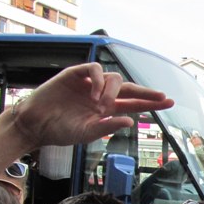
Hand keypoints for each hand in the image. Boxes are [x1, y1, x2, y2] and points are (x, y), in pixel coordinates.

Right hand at [8, 63, 173, 148]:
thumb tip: (131, 121)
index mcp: (106, 109)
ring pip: (113, 78)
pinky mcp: (75, 74)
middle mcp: (101, 94)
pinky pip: (94, 69)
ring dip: (112, 92)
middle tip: (162, 97)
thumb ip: (107, 127)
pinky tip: (94, 95)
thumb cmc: (60, 130)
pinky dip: (98, 81)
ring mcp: (89, 83)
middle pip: (130, 89)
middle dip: (148, 92)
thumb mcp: (86, 133)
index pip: (134, 103)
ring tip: (101, 106)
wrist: (35, 124)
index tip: (168, 102)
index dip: (151, 102)